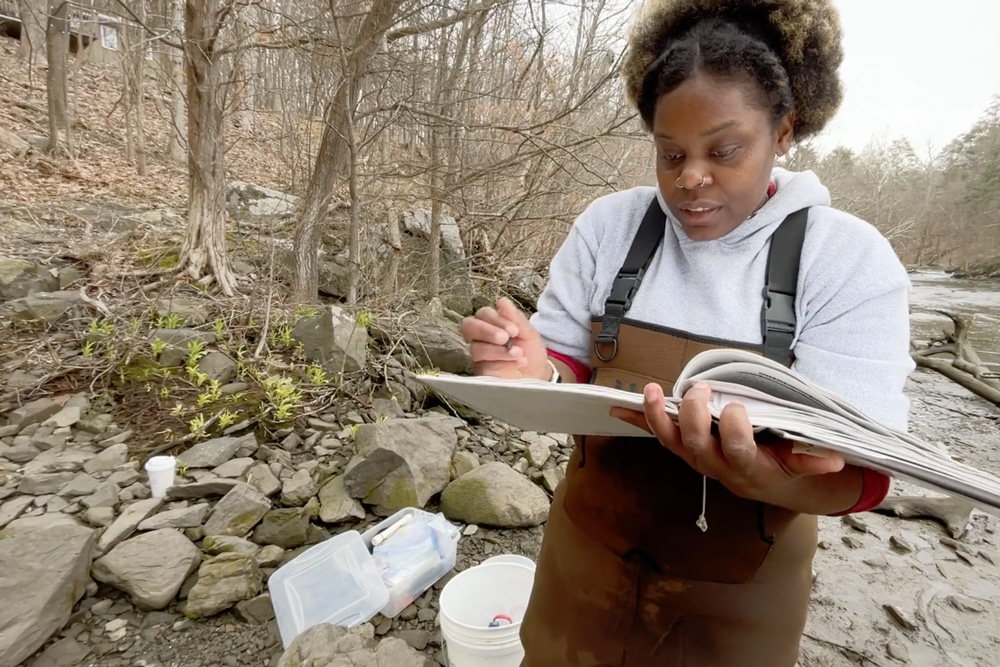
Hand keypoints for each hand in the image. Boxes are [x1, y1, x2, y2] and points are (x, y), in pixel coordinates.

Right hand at [459, 297, 550, 379]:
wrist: (538, 376)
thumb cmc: (531, 353)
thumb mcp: (529, 333)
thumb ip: (516, 318)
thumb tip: (502, 301)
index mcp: (492, 325)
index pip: (482, 314)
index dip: (496, 319)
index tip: (514, 330)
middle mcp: (481, 339)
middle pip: (468, 326)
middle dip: (487, 330)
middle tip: (505, 338)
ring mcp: (479, 357)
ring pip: (476, 348)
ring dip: (498, 350)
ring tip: (518, 353)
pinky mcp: (481, 374)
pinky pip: (484, 366)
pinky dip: (503, 362)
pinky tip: (519, 362)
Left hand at [610, 382, 861, 513]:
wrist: (768, 483)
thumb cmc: (786, 466)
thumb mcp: (804, 464)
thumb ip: (814, 459)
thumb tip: (836, 460)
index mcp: (748, 467)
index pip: (737, 452)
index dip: (733, 432)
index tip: (735, 407)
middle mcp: (717, 466)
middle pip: (696, 446)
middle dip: (693, 417)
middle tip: (699, 389)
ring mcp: (697, 458)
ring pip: (672, 443)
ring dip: (657, 417)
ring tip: (651, 390)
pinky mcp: (684, 449)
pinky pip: (660, 435)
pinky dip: (639, 421)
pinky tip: (615, 408)